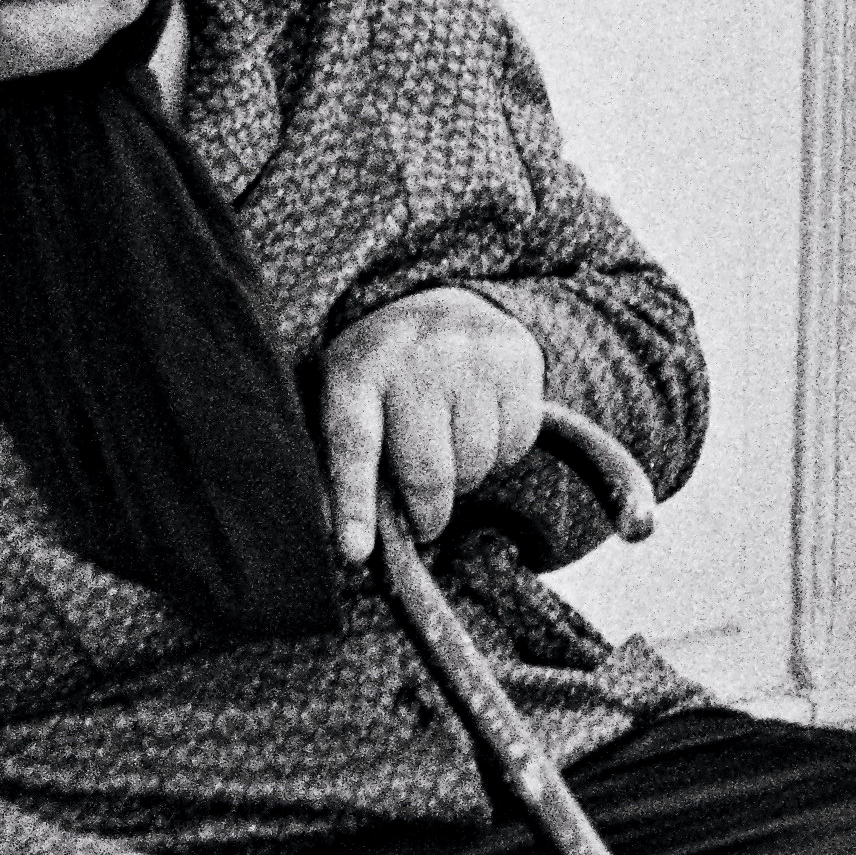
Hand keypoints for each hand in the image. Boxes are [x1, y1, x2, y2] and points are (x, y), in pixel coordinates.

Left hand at [321, 289, 544, 562]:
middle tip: (425, 521)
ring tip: (451, 457)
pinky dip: (501, 455)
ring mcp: (469, 354)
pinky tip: (482, 430)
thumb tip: (350, 547)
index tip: (356, 553)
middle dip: (427, 512)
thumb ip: (340, 464)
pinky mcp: (516, 360)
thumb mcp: (346, 401)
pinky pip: (516, 443)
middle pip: (426, 470)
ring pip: (476, 463)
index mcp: (356, 369)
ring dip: (465, 480)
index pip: (354, 445)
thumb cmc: (384, 376)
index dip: (355, 504)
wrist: (445, 301)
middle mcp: (413, 356)